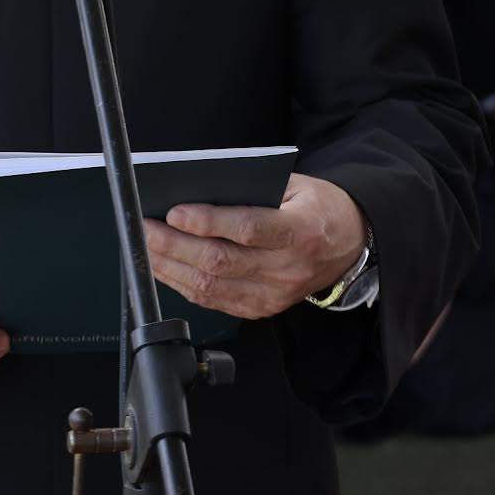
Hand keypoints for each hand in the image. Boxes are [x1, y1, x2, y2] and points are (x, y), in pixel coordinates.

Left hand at [145, 173, 367, 318]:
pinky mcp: (262, 309)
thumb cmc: (318, 207)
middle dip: (174, 245)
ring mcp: (275, 294)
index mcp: (302, 230)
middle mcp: (289, 268)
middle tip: (145, 228)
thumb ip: (254, 190)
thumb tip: (198, 193)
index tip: (175, 212)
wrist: (349, 244)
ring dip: (171, 267)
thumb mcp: (296, 185)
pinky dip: (184, 285)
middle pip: (220, 262)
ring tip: (146, 247)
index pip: (248, 230)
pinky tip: (166, 267)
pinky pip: (215, 301)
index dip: (208, 223)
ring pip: (211, 287)